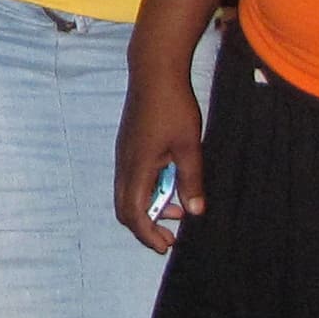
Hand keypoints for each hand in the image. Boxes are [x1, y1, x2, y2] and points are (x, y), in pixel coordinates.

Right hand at [115, 62, 206, 254]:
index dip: (148, 235)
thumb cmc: (173, 106)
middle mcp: (124, 163)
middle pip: (124, 208)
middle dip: (145, 227)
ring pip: (128, 193)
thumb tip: (194, 212)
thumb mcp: (189, 147)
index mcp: (137, 167)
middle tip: (170, 237)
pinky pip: (131, 179)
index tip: (167, 246)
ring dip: (149, 207)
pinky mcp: (128, 146)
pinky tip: (169, 183)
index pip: (134, 213)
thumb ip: (190, 181)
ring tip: (177, 210)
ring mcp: (124, 154)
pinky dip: (147, 190)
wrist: (154, 71)